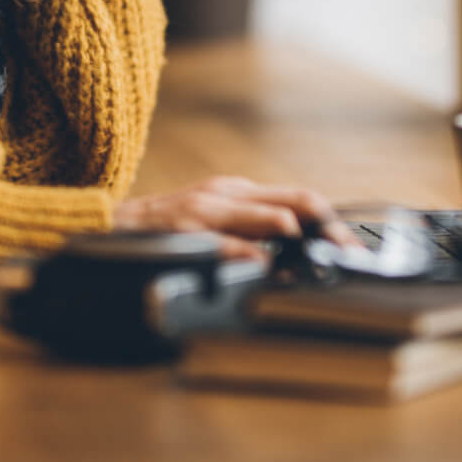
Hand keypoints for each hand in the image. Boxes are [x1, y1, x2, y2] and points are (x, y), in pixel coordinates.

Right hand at [113, 175, 359, 260]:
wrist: (104, 228)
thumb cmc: (163, 230)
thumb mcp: (211, 220)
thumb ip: (249, 229)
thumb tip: (295, 254)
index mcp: (237, 193)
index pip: (300, 199)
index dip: (333, 222)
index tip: (357, 249)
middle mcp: (228, 195)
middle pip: (298, 202)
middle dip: (331, 229)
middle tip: (353, 255)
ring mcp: (206, 211)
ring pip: (269, 214)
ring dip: (303, 236)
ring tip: (326, 256)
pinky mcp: (185, 232)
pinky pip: (226, 242)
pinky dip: (252, 254)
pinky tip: (268, 268)